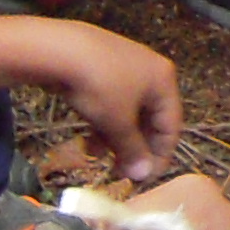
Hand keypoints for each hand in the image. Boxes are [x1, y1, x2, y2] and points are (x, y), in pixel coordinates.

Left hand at [9, 20, 181, 183]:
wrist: (57, 49)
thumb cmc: (99, 86)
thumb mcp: (117, 123)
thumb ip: (133, 151)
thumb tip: (143, 176)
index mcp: (163, 81)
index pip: (171, 126)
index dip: (160, 157)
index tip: (144, 180)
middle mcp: (149, 70)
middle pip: (149, 119)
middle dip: (134, 148)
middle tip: (119, 171)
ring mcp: (125, 66)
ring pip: (127, 112)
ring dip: (115, 138)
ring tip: (97, 156)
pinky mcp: (102, 66)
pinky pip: (111, 101)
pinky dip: (104, 121)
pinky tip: (87, 137)